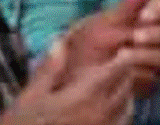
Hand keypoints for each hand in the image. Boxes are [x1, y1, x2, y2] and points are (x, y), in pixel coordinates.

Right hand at [0, 38, 133, 124]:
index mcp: (86, 95)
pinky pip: (122, 123)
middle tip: (113, 66)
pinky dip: (121, 113)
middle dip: (124, 73)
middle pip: (128, 84)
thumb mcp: (30, 97)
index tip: (119, 50)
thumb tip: (60, 42)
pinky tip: (106, 111)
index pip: (121, 67)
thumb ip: (50, 70)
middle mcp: (103, 112)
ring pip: (129, 104)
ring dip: (124, 93)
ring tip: (110, 88)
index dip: (123, 56)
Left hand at [63, 0, 159, 97]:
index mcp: (153, 20)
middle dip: (158, 34)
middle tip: (135, 37)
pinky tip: (126, 74)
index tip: (144, 15)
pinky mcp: (152, 82)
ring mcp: (158, 62)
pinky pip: (159, 80)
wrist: (75, 73)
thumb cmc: (92, 40)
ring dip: (149, 56)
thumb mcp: (107, 20)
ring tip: (123, 57)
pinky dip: (144, 76)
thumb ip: (130, 4)